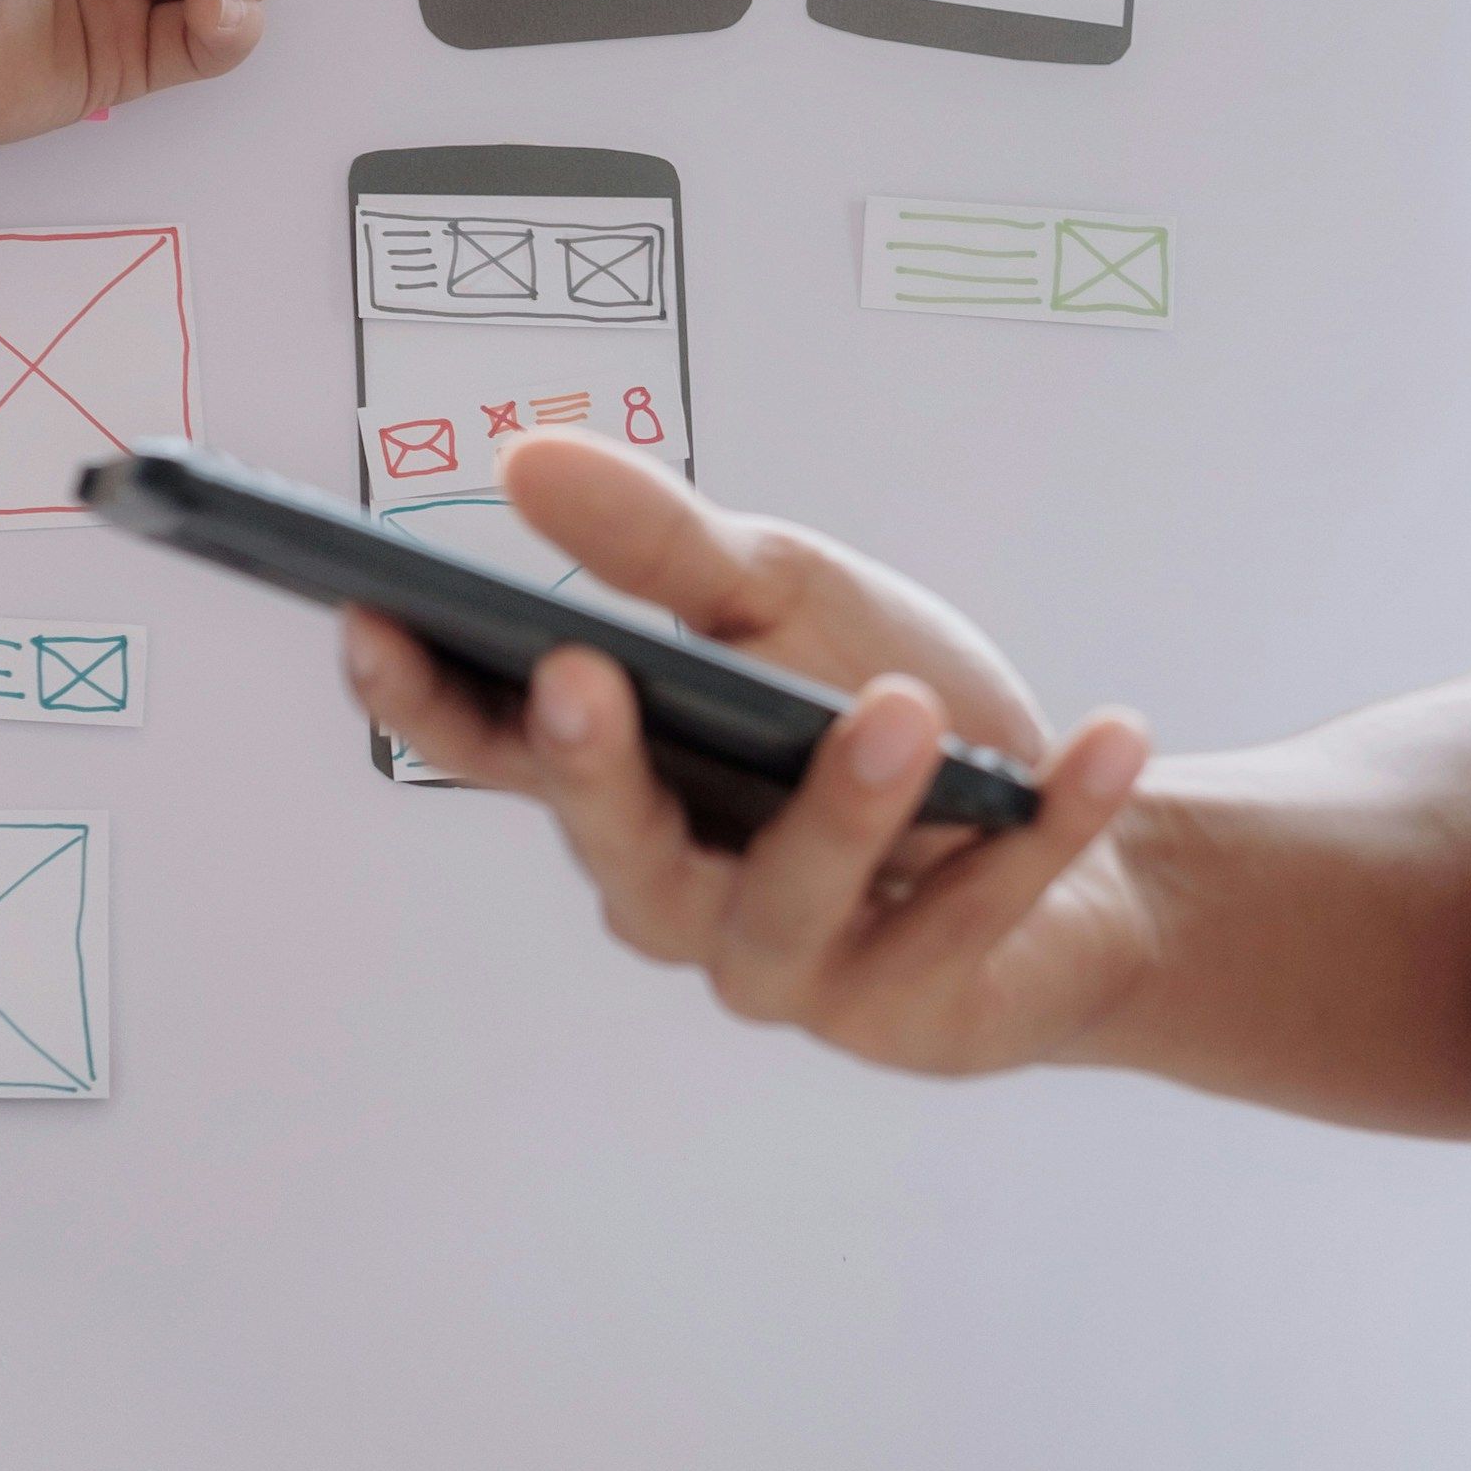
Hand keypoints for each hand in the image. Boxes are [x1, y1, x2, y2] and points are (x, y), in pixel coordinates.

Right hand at [340, 435, 1162, 1077]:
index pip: (491, 749)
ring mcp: (790, 968)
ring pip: (788, 901)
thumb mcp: (786, 597)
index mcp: (626, 788)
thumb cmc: (894, 713)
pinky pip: (972, 915)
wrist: (1075, 835)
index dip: (419, 694)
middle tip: (584, 668)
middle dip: (593, 766)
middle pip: (613, 850)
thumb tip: (525, 460)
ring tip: (902, 714)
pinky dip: (1046, 827)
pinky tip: (1105, 741)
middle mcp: (681, 895)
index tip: (365, 613)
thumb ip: (662, 545)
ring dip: (845, 809)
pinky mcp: (911, 1010)